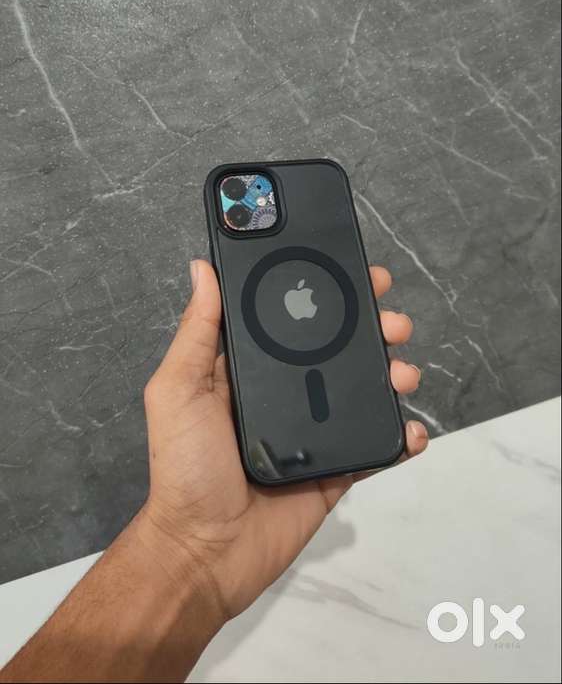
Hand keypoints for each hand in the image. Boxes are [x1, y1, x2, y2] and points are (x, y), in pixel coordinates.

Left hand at [139, 260, 426, 622]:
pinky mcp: (337, 467)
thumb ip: (196, 331)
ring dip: (393, 372)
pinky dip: (400, 435)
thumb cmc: (184, 467)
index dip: (322, 288)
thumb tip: (204, 268)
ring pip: (365, 389)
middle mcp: (286, 391)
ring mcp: (315, 429)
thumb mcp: (178, 390)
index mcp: (250, 368)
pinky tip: (409, 428)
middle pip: (339, 346)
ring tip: (402, 371)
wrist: (206, 552)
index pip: (291, 315)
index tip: (350, 266)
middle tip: (391, 318)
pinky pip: (376, 444)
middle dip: (372, 324)